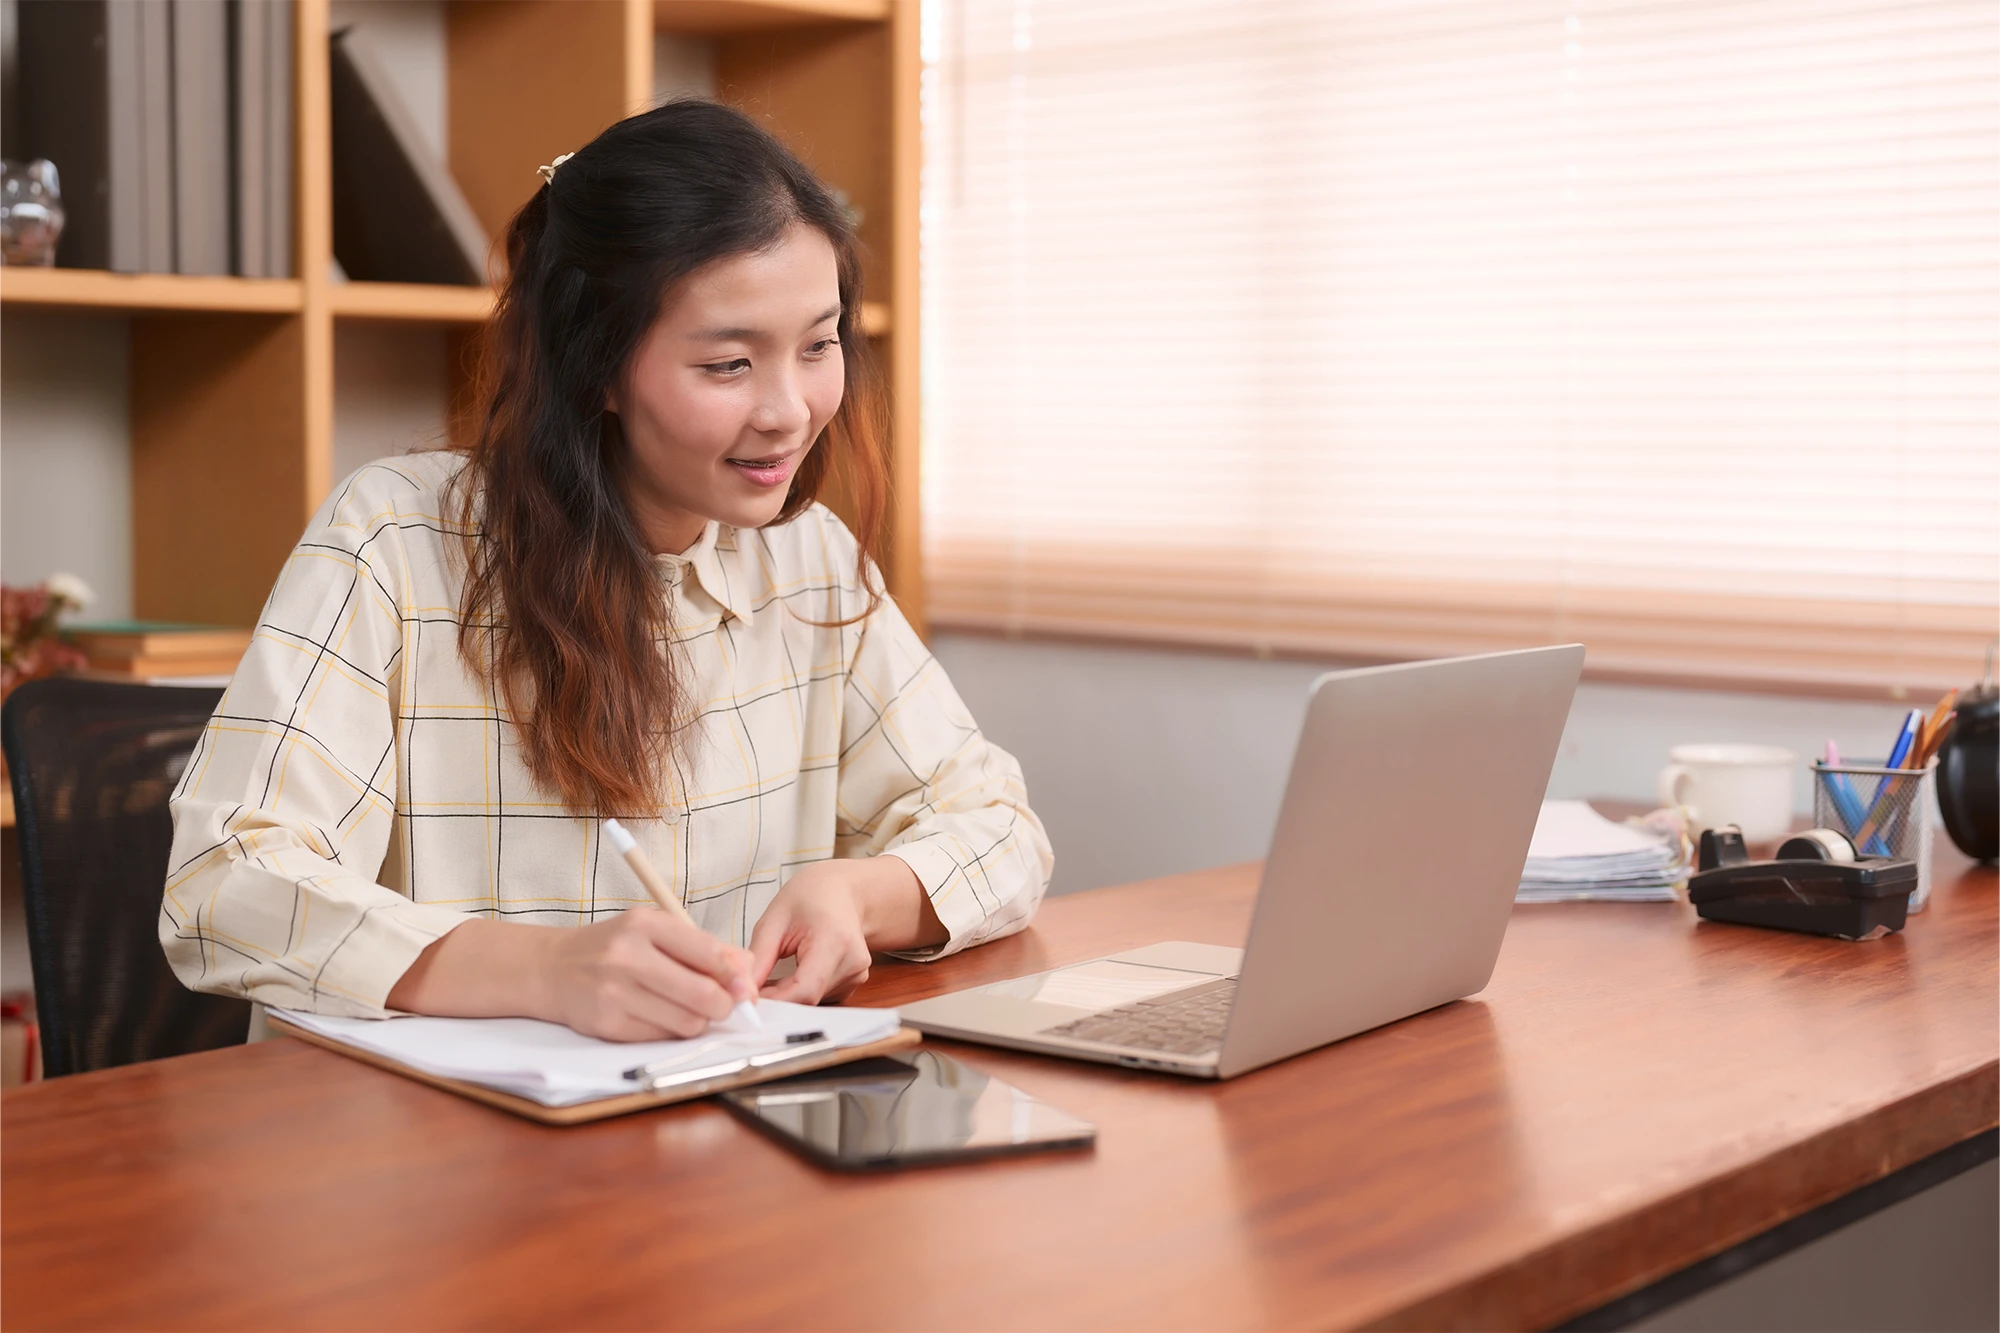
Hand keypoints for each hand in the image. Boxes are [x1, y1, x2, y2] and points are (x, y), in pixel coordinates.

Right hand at [536, 909, 755, 1040]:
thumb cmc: (612, 948)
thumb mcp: (654, 931)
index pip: (708, 953)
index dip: (735, 976)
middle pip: (702, 994)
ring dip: (698, 1021)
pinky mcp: (607, 1024)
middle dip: (723, 1005)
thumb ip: (701, 948)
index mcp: (645, 924)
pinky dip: (671, 1032)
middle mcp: (628, 956)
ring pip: (686, 1022)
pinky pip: (661, 1037)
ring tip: (689, 1010)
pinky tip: (661, 1017)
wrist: (551, 968)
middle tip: (724, 1005)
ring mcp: (615, 992)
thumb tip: (746, 969)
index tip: (745, 987)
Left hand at [749, 861, 877, 1004]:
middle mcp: (852, 962)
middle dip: (777, 997)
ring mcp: (857, 974)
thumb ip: (758, 959)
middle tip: (753, 984)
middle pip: (808, 998)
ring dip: (788, 995)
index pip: (805, 990)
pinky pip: (821, 996)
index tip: (748, 998)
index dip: (775, 1001)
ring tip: (774, 972)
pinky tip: (793, 972)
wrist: (841, 889)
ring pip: (813, 1001)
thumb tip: (743, 992)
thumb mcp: (774, 921)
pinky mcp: (855, 981)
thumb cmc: (809, 896)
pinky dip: (801, 991)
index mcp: (834, 941)